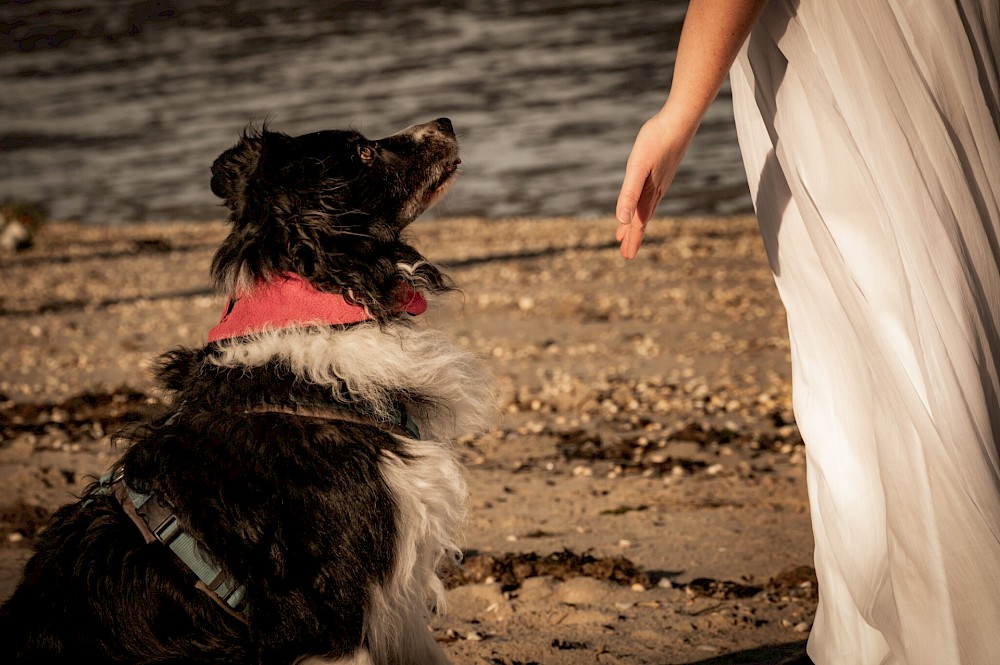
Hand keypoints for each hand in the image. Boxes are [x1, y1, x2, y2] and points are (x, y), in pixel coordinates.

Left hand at [615, 110, 695, 258]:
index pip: (638, 223)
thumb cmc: (657, 140)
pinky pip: (651, 194)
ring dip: (637, 220)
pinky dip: (644, 204)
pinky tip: (644, 200)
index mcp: (648, 194)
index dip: (632, 239)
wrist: (680, 119)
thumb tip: (622, 220)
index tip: (627, 256)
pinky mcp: (663, 170)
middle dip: (634, 235)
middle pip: (642, 218)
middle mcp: (656, 191)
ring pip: (647, 207)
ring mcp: (661, 181)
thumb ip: (629, 194)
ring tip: (628, 230)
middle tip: (627, 253)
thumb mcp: (637, 167)